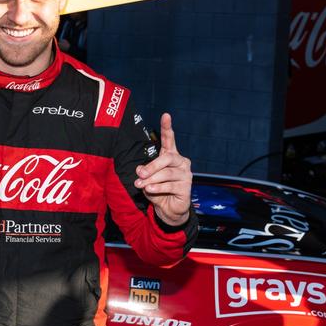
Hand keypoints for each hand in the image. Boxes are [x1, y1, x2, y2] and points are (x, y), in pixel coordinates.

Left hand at [134, 112, 191, 226]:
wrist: (168, 210)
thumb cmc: (158, 190)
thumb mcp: (148, 179)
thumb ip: (145, 172)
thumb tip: (141, 171)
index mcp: (171, 156)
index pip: (170, 140)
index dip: (167, 127)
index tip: (166, 115)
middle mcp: (181, 162)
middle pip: (167, 158)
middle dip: (151, 166)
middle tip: (139, 174)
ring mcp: (186, 174)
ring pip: (167, 173)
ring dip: (151, 179)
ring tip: (141, 185)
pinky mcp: (187, 188)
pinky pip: (170, 185)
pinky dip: (157, 188)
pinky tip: (149, 190)